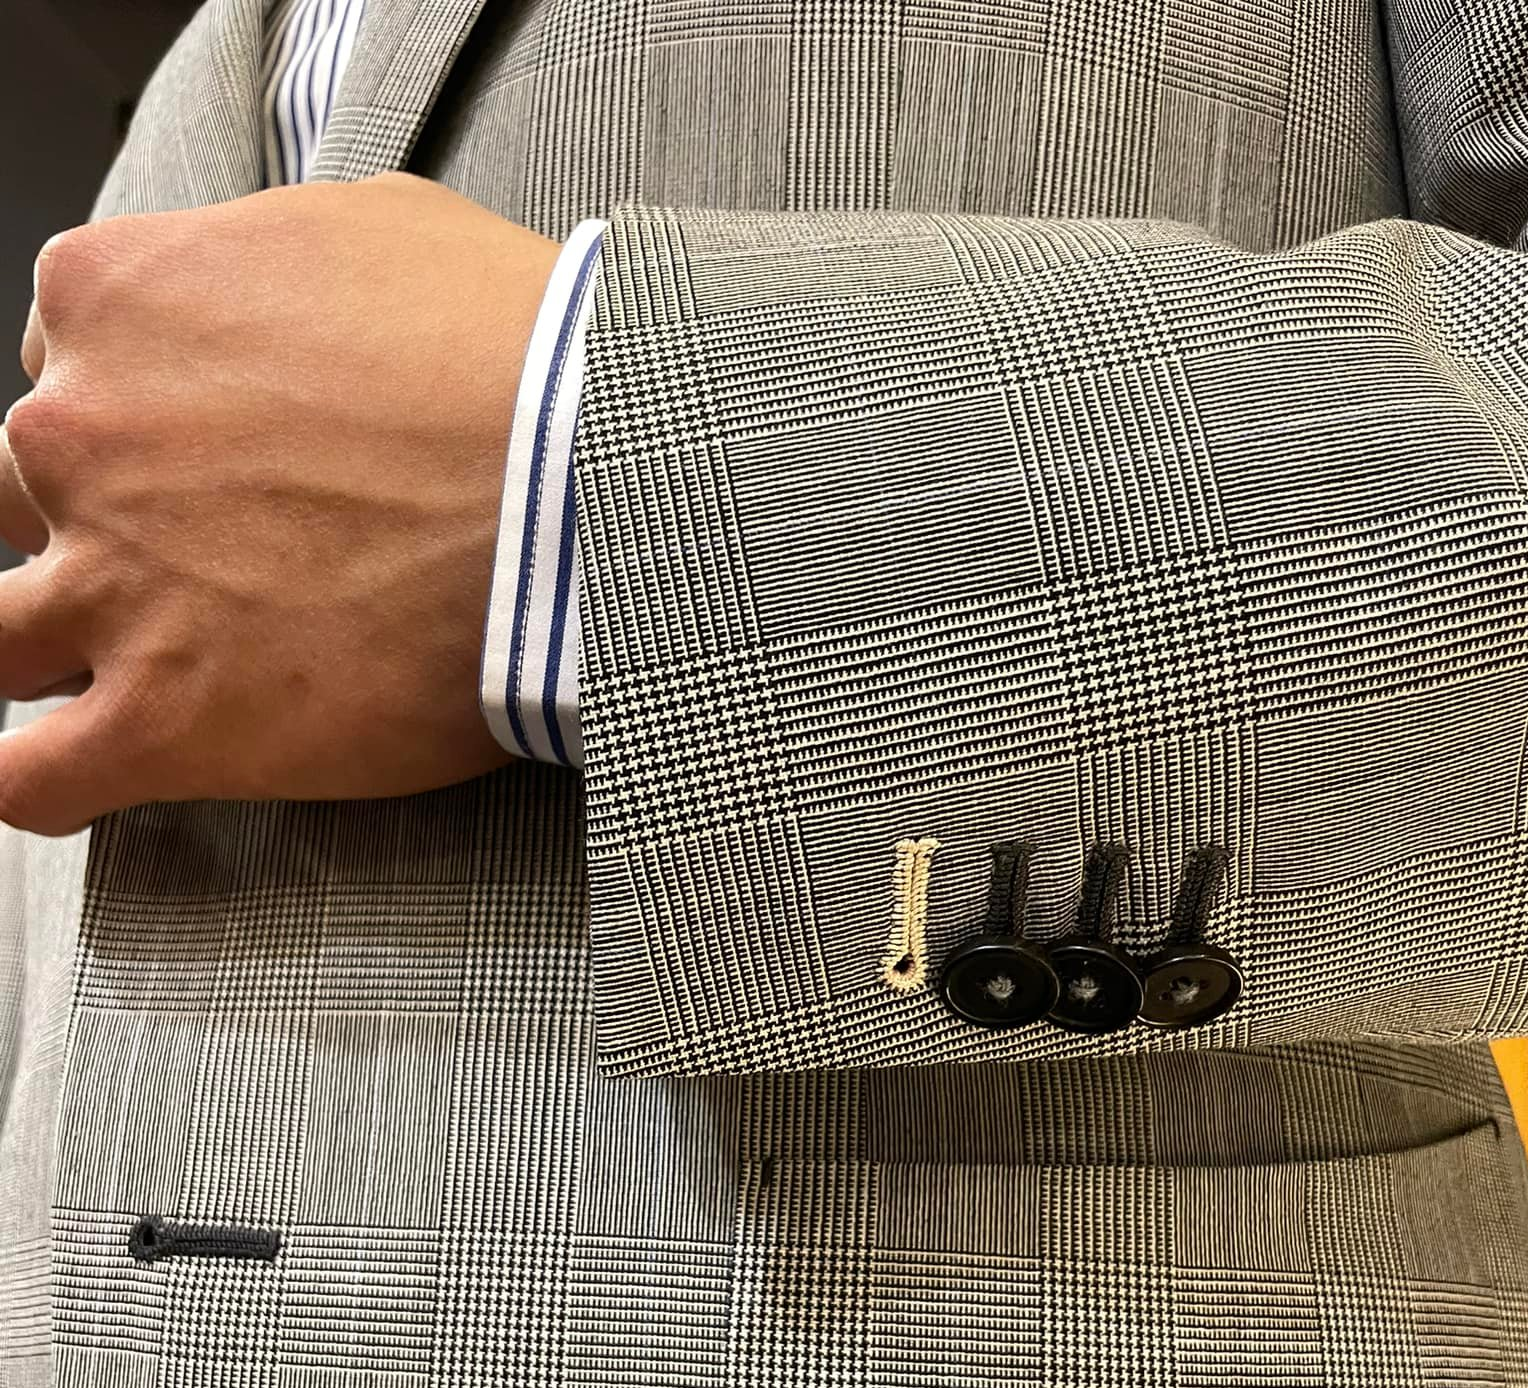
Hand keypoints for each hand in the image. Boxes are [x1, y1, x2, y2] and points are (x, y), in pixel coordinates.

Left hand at [0, 171, 561, 835]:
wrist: (594, 479)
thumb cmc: (515, 349)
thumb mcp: (383, 224)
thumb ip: (271, 251)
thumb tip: (276, 293)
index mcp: (119, 302)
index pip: (65, 359)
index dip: (143, 410)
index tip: (220, 448)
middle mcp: (79, 437)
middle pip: (22, 492)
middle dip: (100, 522)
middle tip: (213, 548)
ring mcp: (113, 586)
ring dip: (47, 648)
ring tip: (135, 663)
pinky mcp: (166, 721)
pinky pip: (28, 782)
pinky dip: (33, 781)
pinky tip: (79, 771)